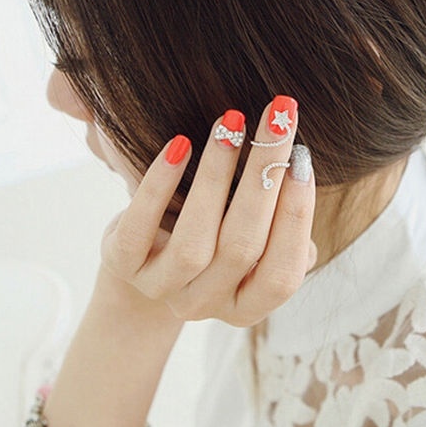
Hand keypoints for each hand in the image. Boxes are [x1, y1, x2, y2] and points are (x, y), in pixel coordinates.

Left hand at [99, 96, 315, 326]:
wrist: (148, 255)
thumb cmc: (214, 236)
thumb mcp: (251, 237)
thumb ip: (280, 222)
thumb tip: (300, 172)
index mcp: (247, 306)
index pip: (282, 275)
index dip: (296, 217)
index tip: (302, 159)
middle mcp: (206, 305)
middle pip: (242, 248)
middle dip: (264, 179)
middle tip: (276, 120)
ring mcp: (161, 289)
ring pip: (194, 242)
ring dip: (216, 176)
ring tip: (230, 125)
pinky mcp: (123, 263)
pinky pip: (140, 228)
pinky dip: (159, 185)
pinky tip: (179, 145)